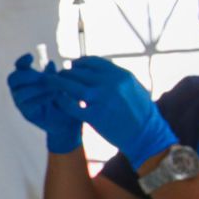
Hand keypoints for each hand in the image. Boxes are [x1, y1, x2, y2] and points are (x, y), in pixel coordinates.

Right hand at [7, 54, 82, 153]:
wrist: (68, 122)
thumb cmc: (64, 99)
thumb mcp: (60, 84)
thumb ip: (53, 75)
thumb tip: (50, 63)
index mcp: (27, 79)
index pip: (19, 67)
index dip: (22, 61)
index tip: (31, 56)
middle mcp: (20, 90)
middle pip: (12, 79)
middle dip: (26, 76)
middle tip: (42, 77)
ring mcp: (21, 103)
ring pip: (20, 92)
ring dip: (37, 88)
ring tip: (54, 88)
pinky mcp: (26, 114)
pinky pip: (27, 104)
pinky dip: (40, 98)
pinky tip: (53, 97)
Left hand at [49, 57, 177, 168]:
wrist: (147, 135)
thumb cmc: (142, 112)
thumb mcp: (134, 87)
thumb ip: (117, 77)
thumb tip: (99, 70)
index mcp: (120, 75)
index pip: (93, 62)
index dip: (79, 62)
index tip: (72, 65)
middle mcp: (110, 84)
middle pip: (79, 72)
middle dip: (66, 73)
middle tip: (59, 75)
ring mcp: (101, 100)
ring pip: (71, 86)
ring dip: (58, 83)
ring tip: (52, 83)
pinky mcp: (94, 117)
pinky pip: (71, 106)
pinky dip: (61, 102)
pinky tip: (57, 100)